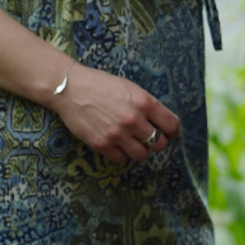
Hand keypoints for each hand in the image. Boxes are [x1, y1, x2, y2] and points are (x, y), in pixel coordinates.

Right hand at [50, 64, 178, 163]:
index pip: (171, 125)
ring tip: (133, 142)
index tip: (170, 133)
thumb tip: (161, 122)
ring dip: (140, 150)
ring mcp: (118, 134)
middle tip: (150, 138)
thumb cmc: (101, 85)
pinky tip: (117, 144)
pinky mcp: (102, 144)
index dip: (173, 131)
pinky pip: (121, 159)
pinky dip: (122, 154)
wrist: (71, 89)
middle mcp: (134, 120)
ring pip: (142, 155)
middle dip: (158, 142)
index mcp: (144, 102)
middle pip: (159, 144)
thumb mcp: (130, 88)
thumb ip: (147, 105)